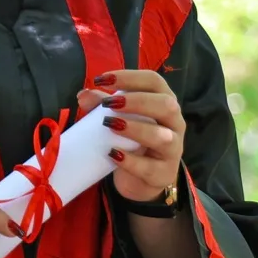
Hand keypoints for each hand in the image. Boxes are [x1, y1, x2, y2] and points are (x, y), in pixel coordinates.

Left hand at [77, 70, 185, 203]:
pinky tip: (113, 155)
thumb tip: (83, 94)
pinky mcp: (164, 174)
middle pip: (165, 105)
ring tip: (110, 125)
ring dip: (136, 129)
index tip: (101, 80)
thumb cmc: (131, 142)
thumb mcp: (118, 119)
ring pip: (163, 137)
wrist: (140, 180)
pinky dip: (130, 161)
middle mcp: (174, 123)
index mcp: (164, 102)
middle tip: (108, 104)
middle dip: (137, 101)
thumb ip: (102, 105)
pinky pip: (150, 168)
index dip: (129, 77)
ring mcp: (173, 150)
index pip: (154, 81)